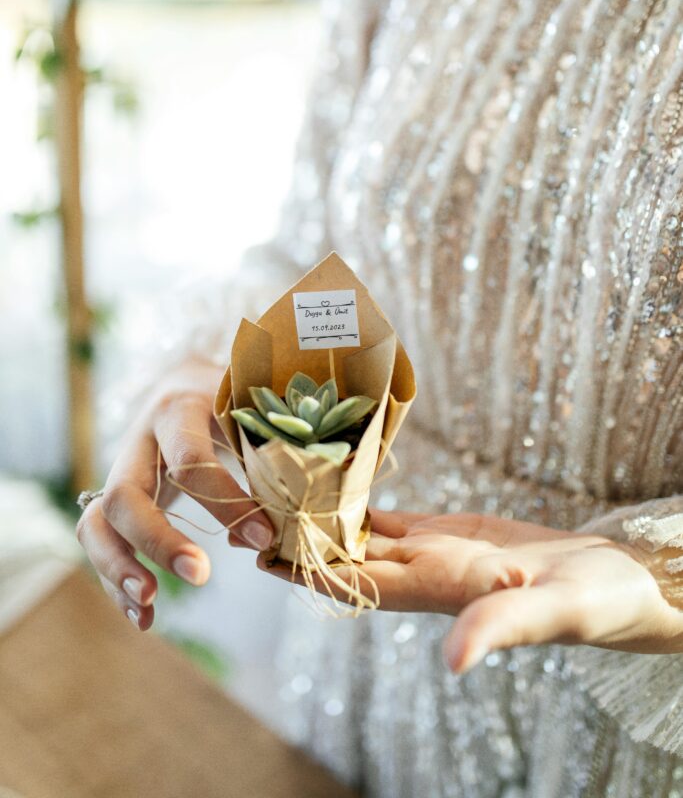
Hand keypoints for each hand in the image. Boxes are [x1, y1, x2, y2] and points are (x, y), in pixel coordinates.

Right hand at [76, 358, 273, 630]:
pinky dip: (117, 584)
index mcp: (179, 410)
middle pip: (124, 494)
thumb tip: (263, 538)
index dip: (225, 502)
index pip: (189, 459)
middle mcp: (138, 441)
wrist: (184, 382)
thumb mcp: (248, 412)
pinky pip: (100, 544)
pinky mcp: (112, 499)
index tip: (262, 538)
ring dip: (117, 568)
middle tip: (200, 575)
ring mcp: (118, 470)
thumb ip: (261, 461)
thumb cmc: (229, 400)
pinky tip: (144, 619)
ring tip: (149, 606)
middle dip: (157, 541)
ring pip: (96, 522)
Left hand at [253, 509, 682, 669]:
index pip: (354, 583)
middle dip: (295, 537)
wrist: (615, 582)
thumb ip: (500, 630)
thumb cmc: (591, 602)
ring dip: (319, 515)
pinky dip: (361, 497)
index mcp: (437, 590)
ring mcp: (434, 550)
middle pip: (343, 556)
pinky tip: (335, 479)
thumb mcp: (549, 612)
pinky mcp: (451, 531)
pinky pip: (393, 516)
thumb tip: (452, 663)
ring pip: (361, 533)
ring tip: (275, 486)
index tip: (259, 549)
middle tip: (245, 507)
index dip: (305, 570)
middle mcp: (423, 572)